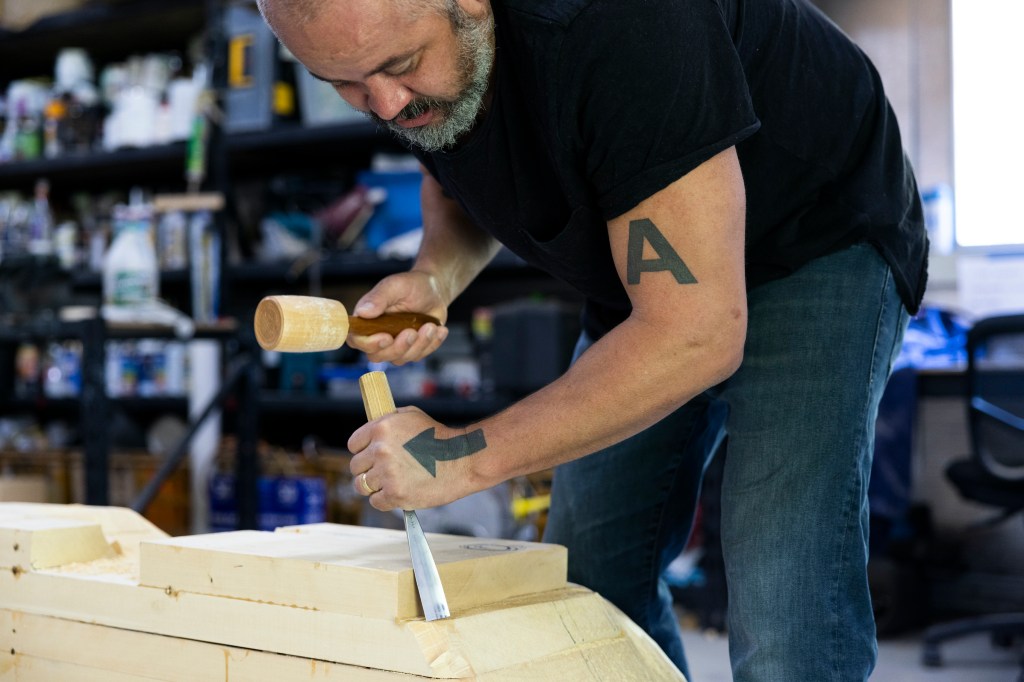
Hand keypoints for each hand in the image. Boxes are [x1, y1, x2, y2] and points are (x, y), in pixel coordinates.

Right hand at [347, 271, 448, 364]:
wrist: (434, 291)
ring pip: (400, 359)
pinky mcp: (411, 350)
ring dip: (418, 345)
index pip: (357, 340)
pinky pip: (418, 356)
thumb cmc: (411, 285)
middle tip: (413, 331)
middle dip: (398, 347)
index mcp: (367, 320)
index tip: (387, 337)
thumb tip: (362, 312)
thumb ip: (378, 298)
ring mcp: (394, 345)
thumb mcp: (394, 286)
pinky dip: (431, 344)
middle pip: (377, 356)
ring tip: (430, 326)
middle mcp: (377, 335)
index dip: (370, 344)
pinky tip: (438, 330)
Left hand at [349, 407, 483, 510]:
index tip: (370, 456)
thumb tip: (374, 427)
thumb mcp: (413, 415)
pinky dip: (384, 500)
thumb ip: (389, 420)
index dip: (362, 451)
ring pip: (362, 485)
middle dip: (368, 469)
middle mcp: (380, 450)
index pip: (354, 444)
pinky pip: (375, 501)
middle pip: (356, 466)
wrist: (462, 459)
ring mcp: (387, 473)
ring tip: (391, 483)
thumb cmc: (440, 437)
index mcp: (381, 428)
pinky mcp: (395, 494)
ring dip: (374, 486)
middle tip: (384, 471)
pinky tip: (397, 493)